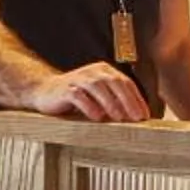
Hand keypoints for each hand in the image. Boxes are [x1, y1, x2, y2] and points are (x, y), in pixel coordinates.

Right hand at [27, 62, 151, 122]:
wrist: (44, 91)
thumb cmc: (76, 98)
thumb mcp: (98, 97)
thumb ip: (115, 102)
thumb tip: (137, 119)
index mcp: (104, 71)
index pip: (125, 83)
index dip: (137, 99)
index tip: (145, 116)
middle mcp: (93, 72)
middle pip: (114, 83)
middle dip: (127, 101)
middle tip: (136, 118)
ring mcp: (78, 79)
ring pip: (97, 87)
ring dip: (110, 103)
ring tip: (119, 117)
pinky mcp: (65, 89)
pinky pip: (78, 95)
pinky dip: (89, 105)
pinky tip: (96, 116)